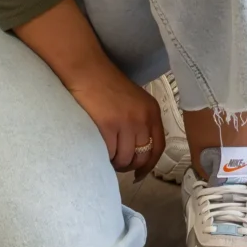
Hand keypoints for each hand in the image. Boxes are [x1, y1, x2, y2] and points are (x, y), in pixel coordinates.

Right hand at [62, 62, 165, 177]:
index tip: (139, 175)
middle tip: (116, 163)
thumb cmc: (107, 86)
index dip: (149, 165)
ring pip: (125, 158)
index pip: (158, 147)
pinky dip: (103, 156)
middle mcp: (143, 118)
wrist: (88, 71)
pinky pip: (109, 153)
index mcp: (152, 112)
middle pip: (141, 156)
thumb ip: (140, 123)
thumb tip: (138, 153)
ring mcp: (126, 122)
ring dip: (115, 162)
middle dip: (129, 165)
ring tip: (106, 154)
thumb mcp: (134, 102)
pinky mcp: (108, 126)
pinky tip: (98, 150)